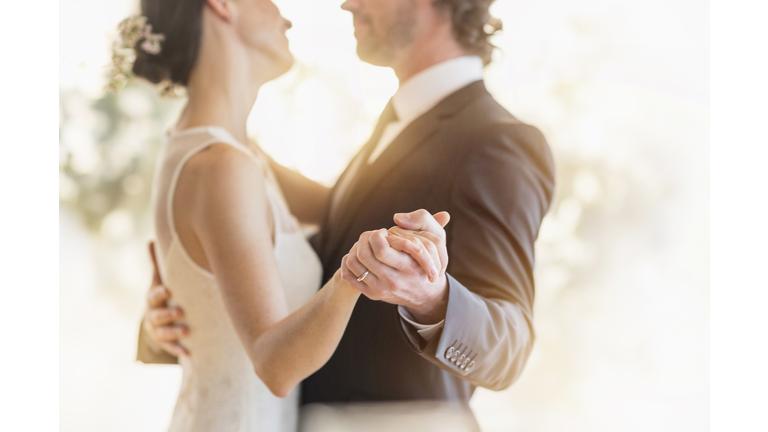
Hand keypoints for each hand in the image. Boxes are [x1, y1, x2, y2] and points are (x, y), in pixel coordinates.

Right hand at [143, 242, 189, 356]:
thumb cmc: (163, 293)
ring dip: (174, 333)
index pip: (153, 296)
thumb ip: (157, 263)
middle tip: (181, 312)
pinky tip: (189, 352)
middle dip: (168, 314)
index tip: (168, 290)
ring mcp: (157, 330)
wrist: (158, 318)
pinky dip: (178, 350)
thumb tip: (151, 239)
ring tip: (186, 332)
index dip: (160, 294)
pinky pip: (170, 348)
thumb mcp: (159, 279)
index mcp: (153, 299)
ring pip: (163, 333)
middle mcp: (153, 315)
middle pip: (157, 316)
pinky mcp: (164, 343)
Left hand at [341, 210, 450, 323]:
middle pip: (364, 256)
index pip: (381, 250)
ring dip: (355, 248)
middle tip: (371, 235)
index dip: (377, 235)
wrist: (427, 295)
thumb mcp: (435, 241)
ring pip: (354, 264)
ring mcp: (381, 289)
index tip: (383, 232)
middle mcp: (393, 281)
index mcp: (408, 267)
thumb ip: (423, 222)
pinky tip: (357, 255)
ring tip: (365, 244)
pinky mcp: (373, 295)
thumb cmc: (430, 263)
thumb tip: (397, 217)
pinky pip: (349, 277)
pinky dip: (348, 262)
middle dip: (364, 239)